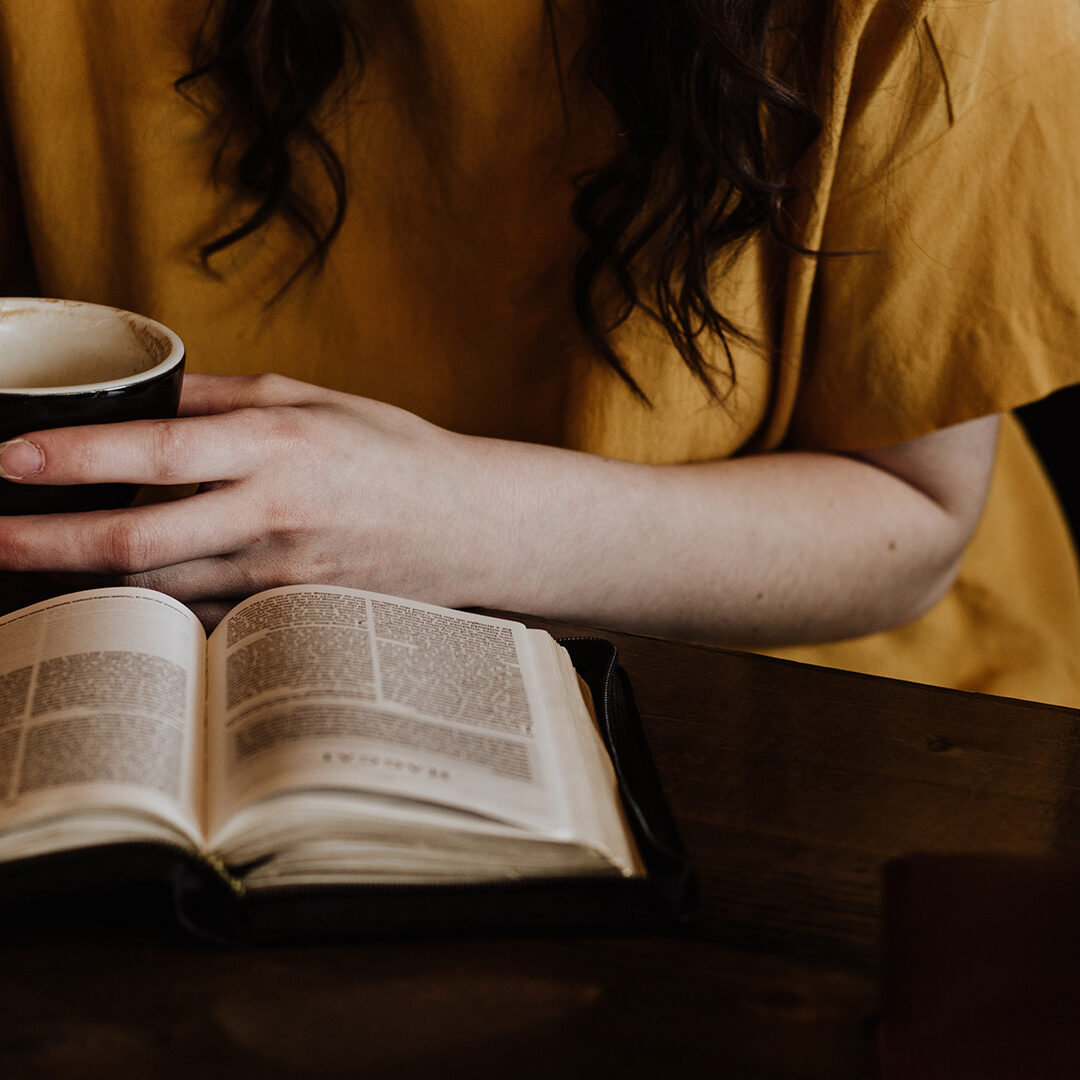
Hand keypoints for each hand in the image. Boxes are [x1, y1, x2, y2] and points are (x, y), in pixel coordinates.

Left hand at [0, 374, 493, 623]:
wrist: (467, 527)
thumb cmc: (395, 453)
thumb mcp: (316, 398)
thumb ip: (225, 397)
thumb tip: (146, 396)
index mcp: (279, 445)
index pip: (156, 449)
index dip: (72, 458)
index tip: (5, 461)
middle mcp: (274, 514)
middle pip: (138, 541)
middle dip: (44, 545)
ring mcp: (281, 575)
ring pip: (159, 590)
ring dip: (84, 586)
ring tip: (26, 573)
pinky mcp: (288, 614)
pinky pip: (202, 617)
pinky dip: (149, 611)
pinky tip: (111, 603)